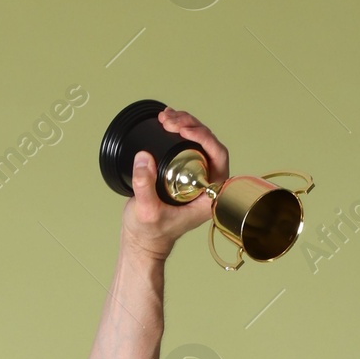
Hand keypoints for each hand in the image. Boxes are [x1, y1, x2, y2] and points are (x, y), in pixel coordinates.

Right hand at [121, 107, 229, 260]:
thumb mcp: (147, 211)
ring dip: (183, 124)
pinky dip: (176, 132)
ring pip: (197, 142)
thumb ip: (145, 186)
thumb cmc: (150, 234)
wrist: (142, 241)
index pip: (218, 157)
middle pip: (208, 144)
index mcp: (210, 196)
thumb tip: (144, 157)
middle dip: (190, 126)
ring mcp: (195, 178)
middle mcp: (206, 184)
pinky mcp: (182, 173)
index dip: (204, 138)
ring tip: (165, 117)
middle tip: (170, 120)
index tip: (183, 130)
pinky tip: (166, 122)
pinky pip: (185, 146)